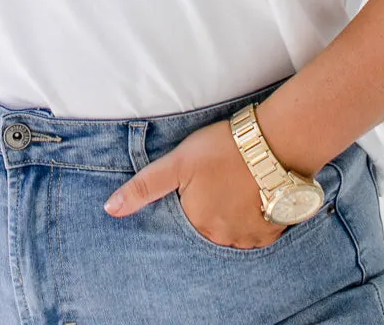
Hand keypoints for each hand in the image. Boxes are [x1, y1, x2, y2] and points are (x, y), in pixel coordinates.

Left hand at [104, 117, 290, 248]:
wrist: (272, 144)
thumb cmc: (222, 149)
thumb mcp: (176, 163)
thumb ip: (143, 188)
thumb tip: (109, 210)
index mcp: (197, 224)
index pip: (185, 223)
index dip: (192, 202)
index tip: (202, 187)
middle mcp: (222, 239)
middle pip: (210, 229)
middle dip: (212, 211)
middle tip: (221, 185)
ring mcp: (250, 238)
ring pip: (234, 232)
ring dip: (233, 216)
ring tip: (238, 188)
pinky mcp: (274, 231)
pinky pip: (259, 233)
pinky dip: (256, 218)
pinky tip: (256, 196)